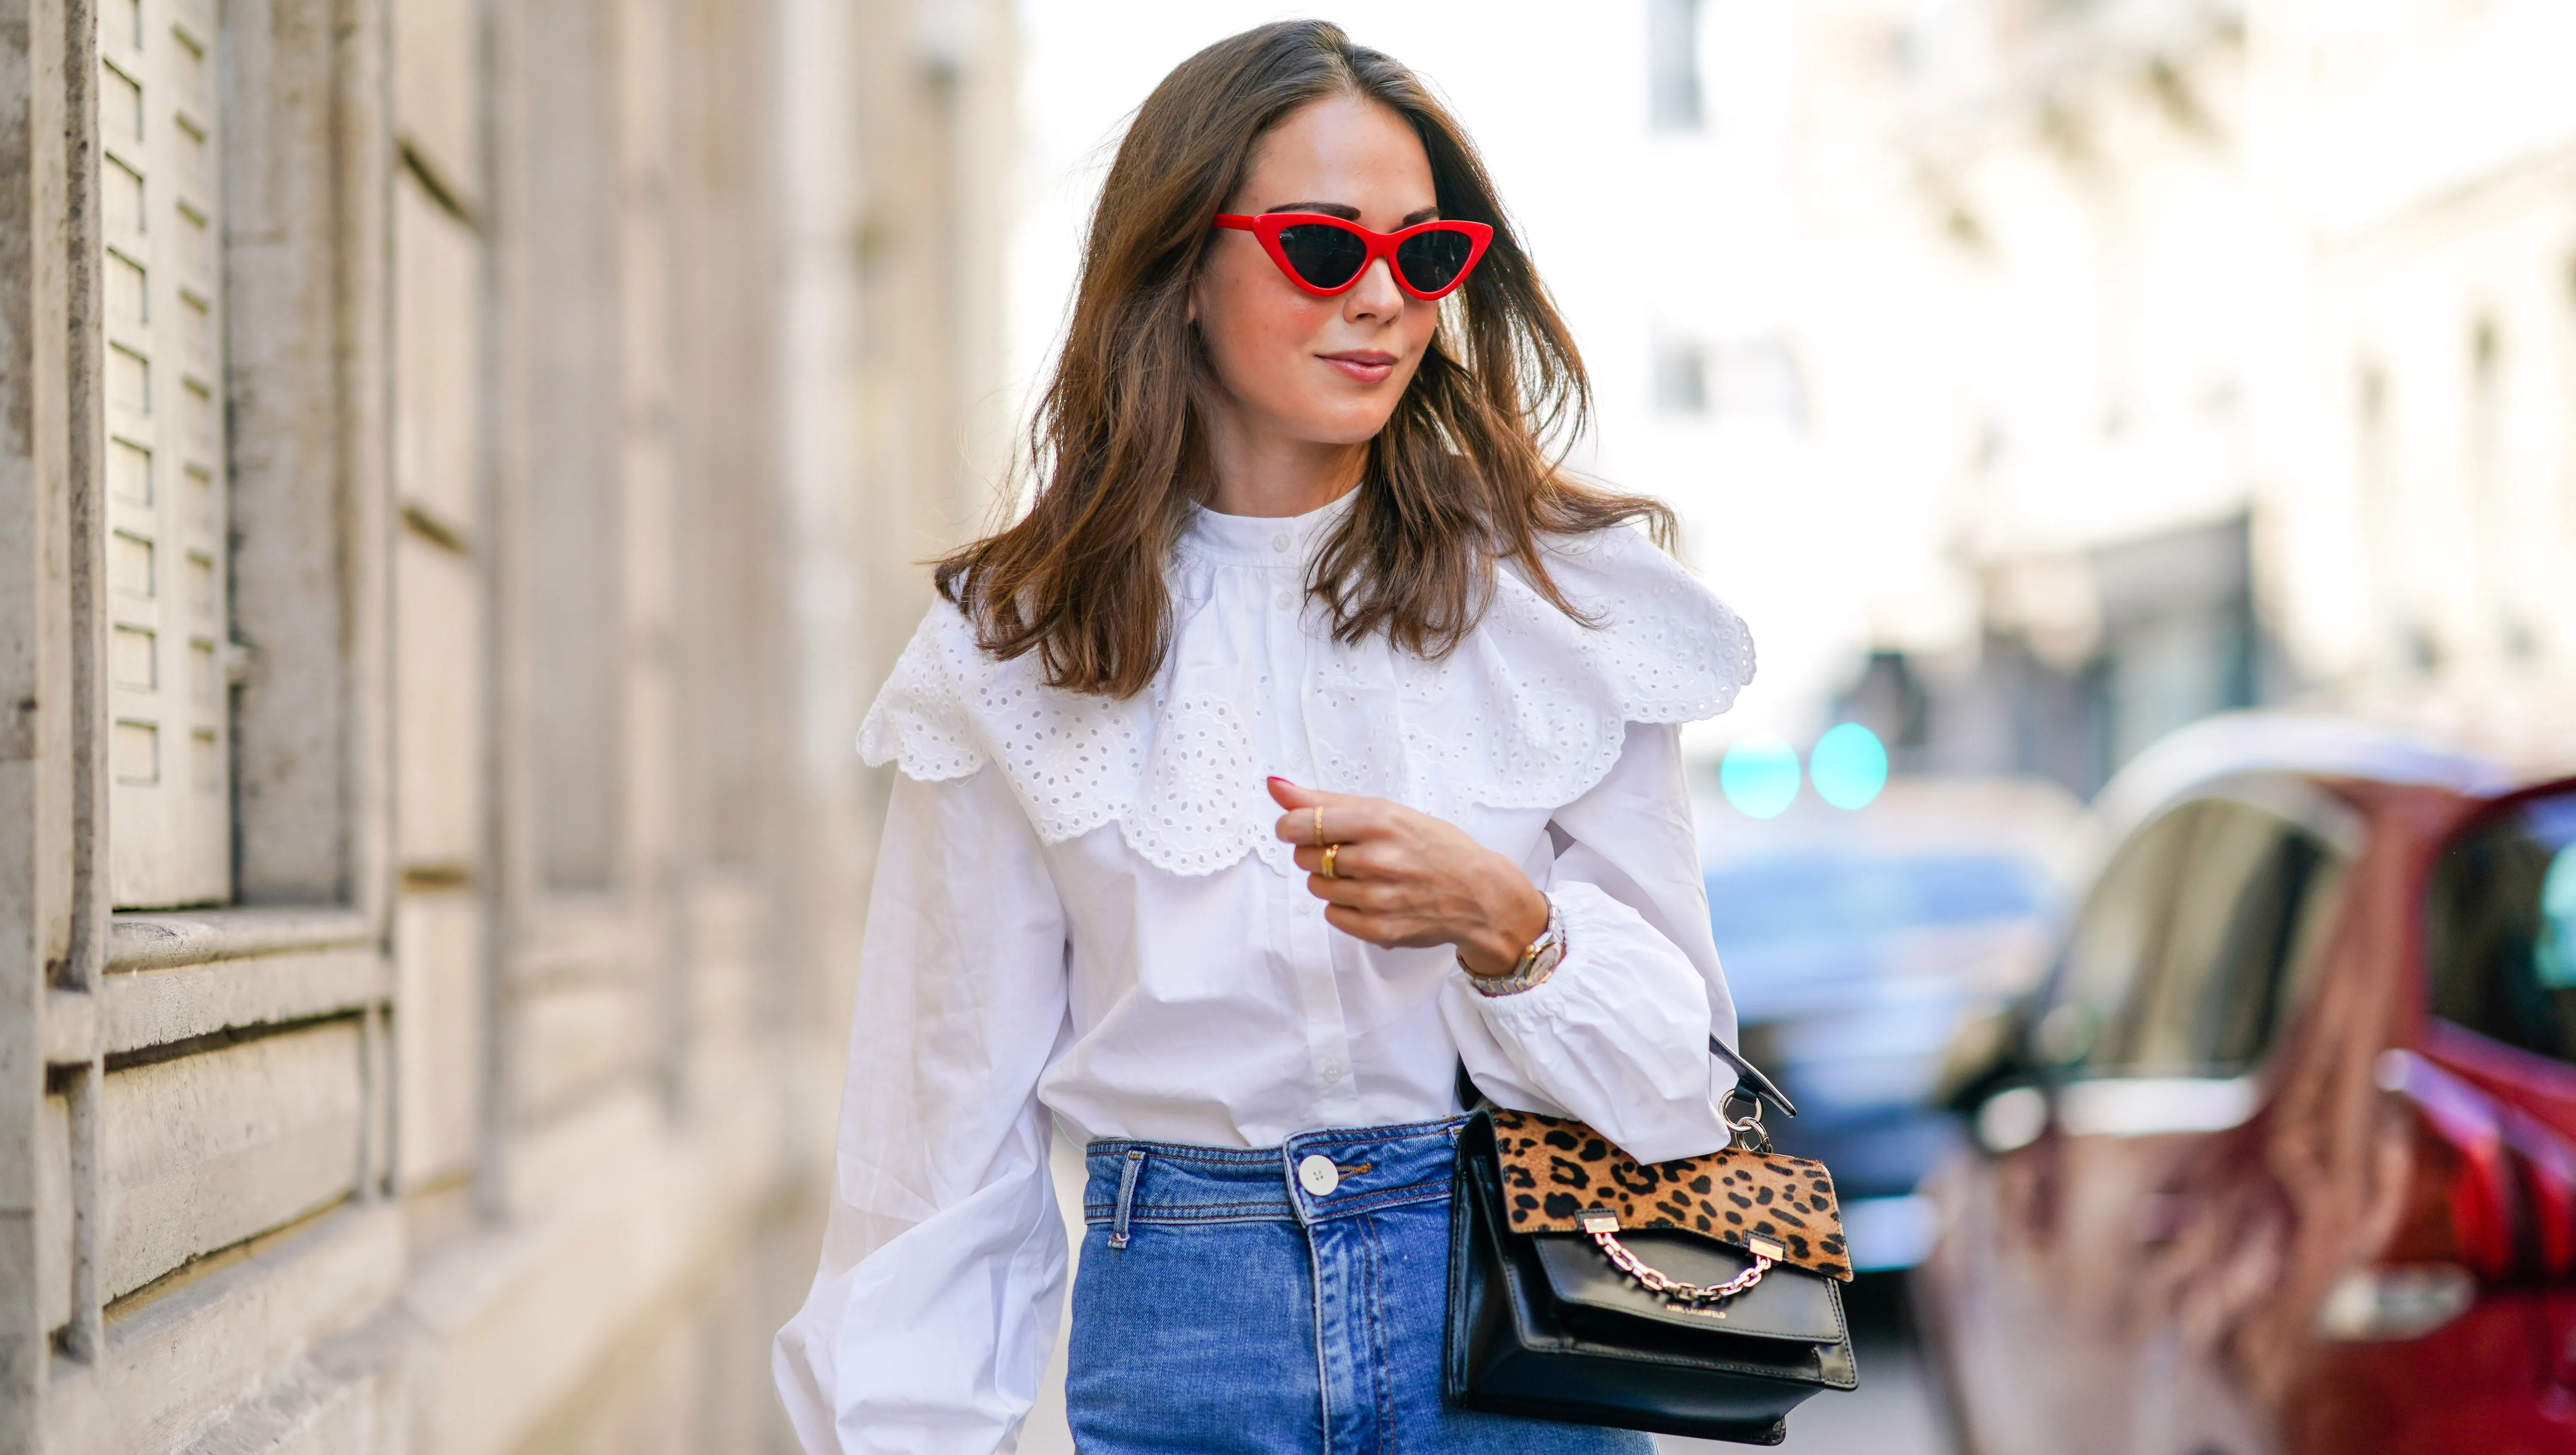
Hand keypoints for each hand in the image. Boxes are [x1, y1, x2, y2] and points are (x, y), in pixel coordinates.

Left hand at [1267, 777, 1549, 978]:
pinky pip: (1331, 915)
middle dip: (1320, 852)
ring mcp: (1377, 898)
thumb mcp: (1387, 811)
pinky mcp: (1377, 929)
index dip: (1292, 826)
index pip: (1301, 823)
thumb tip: (1274, 784)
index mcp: (1379, 822)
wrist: (1479, 895)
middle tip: (1353, 852)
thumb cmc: (1434, 846)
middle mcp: (1377, 859)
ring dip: (1332, 880)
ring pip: (1316, 886)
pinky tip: (1372, 897)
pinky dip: (1344, 906)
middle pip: (1306, 856)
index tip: (1300, 828)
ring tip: (1366, 875)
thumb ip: (1326, 801)